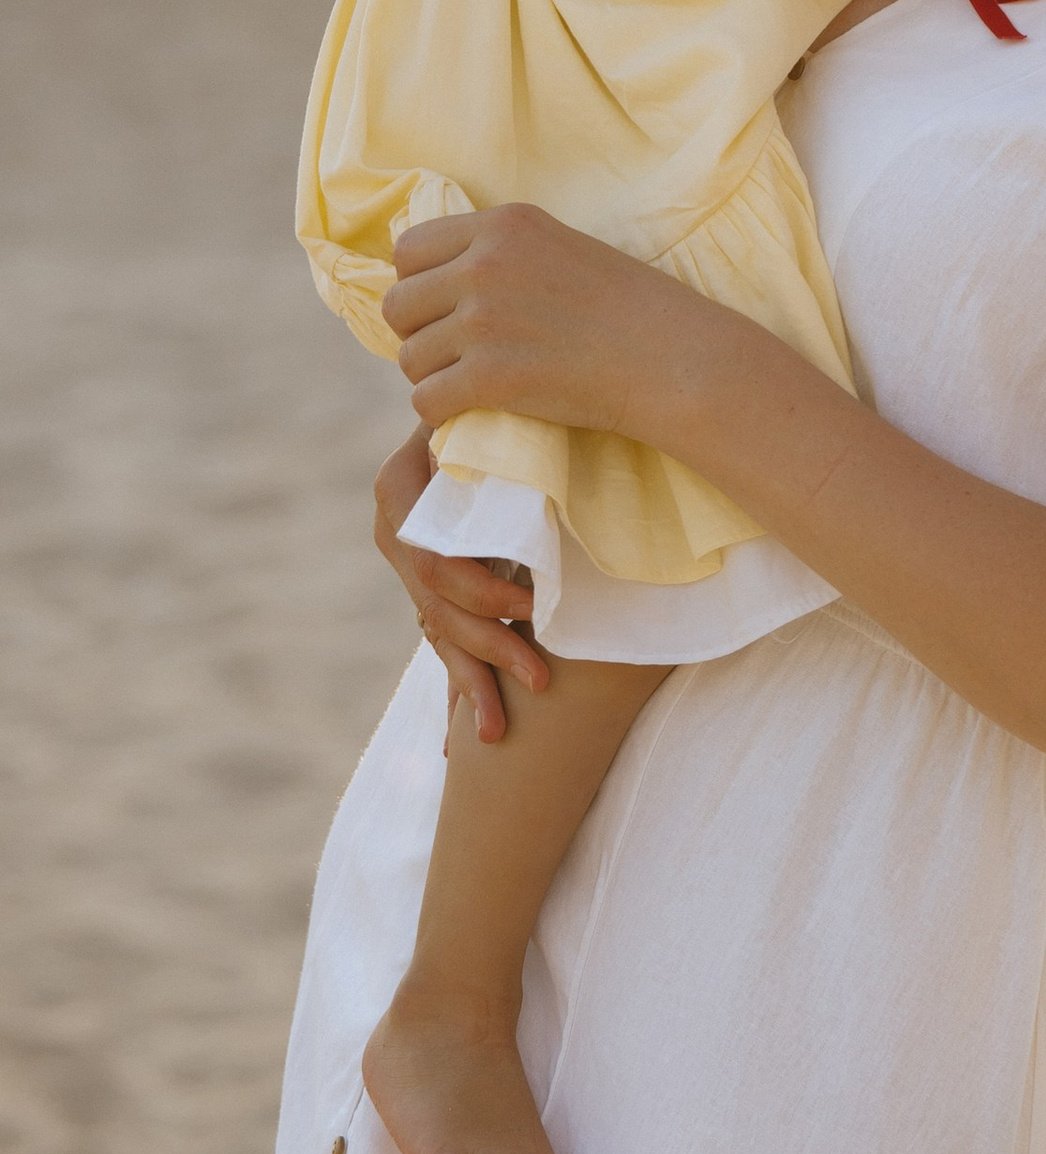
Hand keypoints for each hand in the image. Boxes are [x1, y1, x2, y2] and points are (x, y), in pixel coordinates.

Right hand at [372, 427, 548, 747]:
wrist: (470, 412)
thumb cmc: (493, 405)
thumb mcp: (488, 413)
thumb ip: (491, 429)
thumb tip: (518, 436)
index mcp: (399, 492)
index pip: (433, 559)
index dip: (480, 589)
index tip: (530, 604)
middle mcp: (395, 536)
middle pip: (438, 606)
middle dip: (490, 646)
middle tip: (542, 676)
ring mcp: (408, 571)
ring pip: (438, 636)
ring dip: (470, 684)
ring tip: (495, 733)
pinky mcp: (432, 595)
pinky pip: (442, 647)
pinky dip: (459, 689)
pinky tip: (462, 747)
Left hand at [381, 199, 665, 445]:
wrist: (668, 355)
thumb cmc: (625, 305)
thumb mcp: (557, 246)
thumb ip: (496, 252)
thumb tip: (427, 279)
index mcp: (502, 225)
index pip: (408, 250)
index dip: (418, 285)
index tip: (445, 309)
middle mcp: (484, 265)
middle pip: (398, 307)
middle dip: (420, 334)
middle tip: (457, 353)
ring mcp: (484, 321)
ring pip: (409, 359)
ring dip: (435, 377)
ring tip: (477, 381)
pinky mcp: (490, 376)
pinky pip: (426, 402)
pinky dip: (444, 412)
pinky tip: (478, 407)